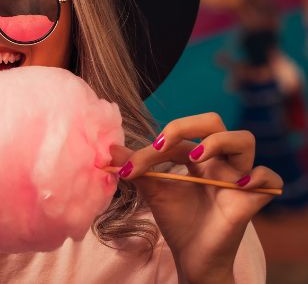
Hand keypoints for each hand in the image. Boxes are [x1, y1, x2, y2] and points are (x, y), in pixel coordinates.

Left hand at [111, 112, 282, 283]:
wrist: (191, 255)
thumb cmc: (175, 219)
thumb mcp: (153, 190)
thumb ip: (136, 168)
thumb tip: (109, 149)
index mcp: (196, 155)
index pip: (178, 137)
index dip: (152, 148)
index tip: (128, 169)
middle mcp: (217, 160)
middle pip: (214, 122)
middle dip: (189, 125)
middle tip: (165, 144)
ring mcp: (236, 177)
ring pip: (245, 139)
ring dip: (220, 142)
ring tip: (196, 159)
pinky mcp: (251, 199)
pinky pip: (269, 178)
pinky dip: (258, 176)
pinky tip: (237, 185)